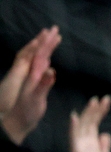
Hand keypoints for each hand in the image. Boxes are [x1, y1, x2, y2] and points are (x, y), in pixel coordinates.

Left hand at [0, 27, 59, 144]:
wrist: (15, 123)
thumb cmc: (26, 112)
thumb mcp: (35, 99)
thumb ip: (43, 85)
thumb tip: (51, 70)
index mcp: (31, 75)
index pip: (38, 54)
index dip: (45, 43)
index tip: (53, 32)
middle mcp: (29, 74)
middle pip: (36, 53)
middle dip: (44, 41)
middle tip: (54, 29)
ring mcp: (30, 79)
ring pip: (35, 58)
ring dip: (43, 48)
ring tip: (50, 39)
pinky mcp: (32, 85)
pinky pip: (37, 67)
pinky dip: (42, 60)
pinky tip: (46, 61)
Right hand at [68, 96, 110, 151]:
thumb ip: (104, 147)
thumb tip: (106, 134)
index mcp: (92, 142)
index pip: (95, 123)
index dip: (100, 112)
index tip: (106, 101)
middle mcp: (85, 141)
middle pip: (90, 121)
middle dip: (96, 109)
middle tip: (104, 97)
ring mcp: (80, 145)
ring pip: (83, 126)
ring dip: (88, 113)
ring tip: (94, 101)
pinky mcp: (77, 151)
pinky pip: (74, 137)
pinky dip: (74, 127)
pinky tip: (75, 117)